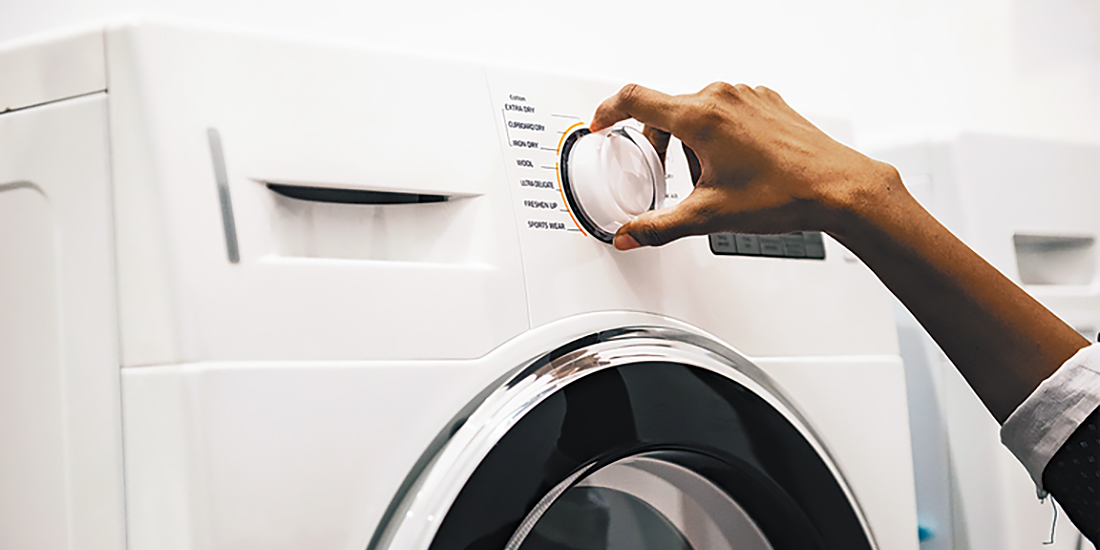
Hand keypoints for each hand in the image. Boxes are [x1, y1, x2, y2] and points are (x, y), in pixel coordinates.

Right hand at [590, 82, 900, 249]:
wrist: (838, 188)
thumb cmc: (784, 195)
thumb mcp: (709, 216)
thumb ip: (659, 227)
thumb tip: (631, 236)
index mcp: (701, 117)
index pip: (635, 99)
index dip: (609, 111)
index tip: (602, 123)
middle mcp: (723, 96)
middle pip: (667, 109)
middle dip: (659, 142)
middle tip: (667, 174)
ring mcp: (748, 96)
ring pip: (698, 110)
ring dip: (691, 140)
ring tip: (711, 177)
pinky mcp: (767, 102)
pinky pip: (727, 110)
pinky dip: (718, 133)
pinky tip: (735, 165)